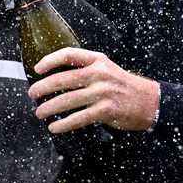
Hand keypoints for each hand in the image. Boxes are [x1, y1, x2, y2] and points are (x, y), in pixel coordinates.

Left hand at [28, 47, 160, 132]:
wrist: (151, 101)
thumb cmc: (124, 86)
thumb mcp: (108, 69)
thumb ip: (87, 70)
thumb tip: (56, 79)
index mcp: (98, 61)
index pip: (69, 54)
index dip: (49, 60)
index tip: (37, 69)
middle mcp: (100, 74)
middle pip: (63, 79)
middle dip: (42, 88)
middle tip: (32, 94)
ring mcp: (103, 92)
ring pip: (67, 100)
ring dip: (49, 108)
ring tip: (39, 112)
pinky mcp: (106, 110)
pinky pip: (79, 118)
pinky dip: (64, 124)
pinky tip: (54, 127)